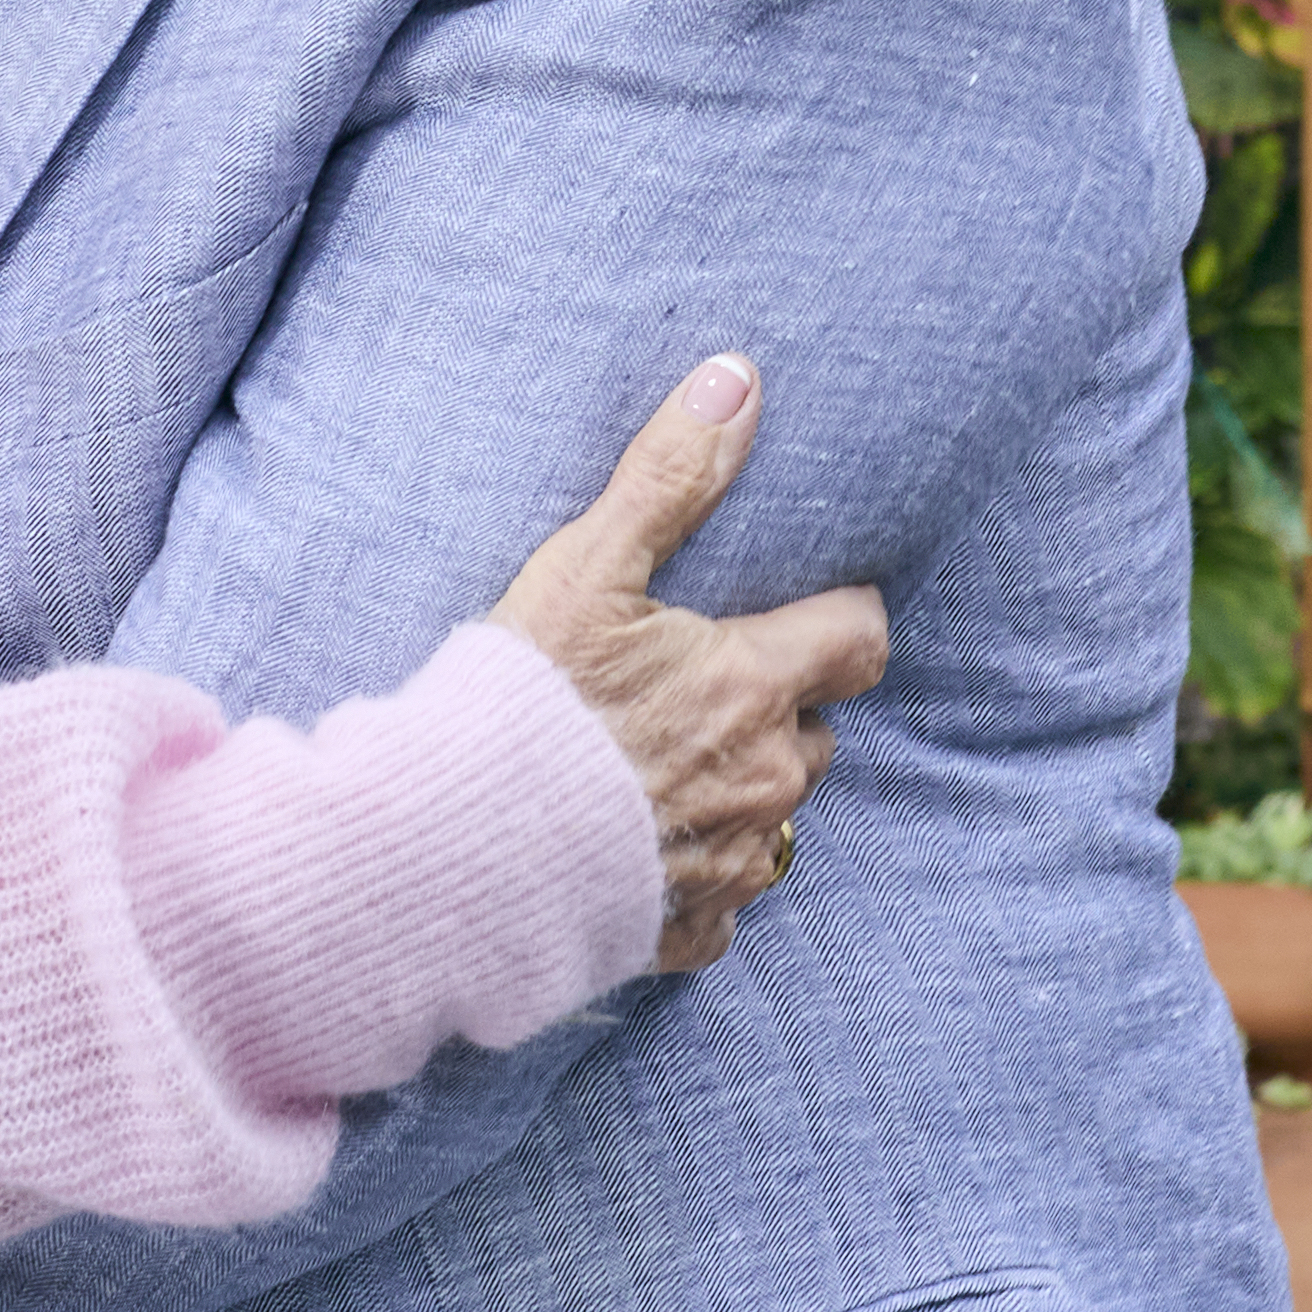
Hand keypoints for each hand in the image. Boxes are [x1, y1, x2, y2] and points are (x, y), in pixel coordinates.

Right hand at [490, 356, 890, 973]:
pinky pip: (723, 897)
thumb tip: (739, 379)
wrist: (450, 849)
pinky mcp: (690, 931)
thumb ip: (669, 476)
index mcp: (756, 687)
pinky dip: (694, 869)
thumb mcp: (588, 568)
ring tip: (659, 762)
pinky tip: (635, 843)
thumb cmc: (520, 702)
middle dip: (776, 707)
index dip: (837, 620)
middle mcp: (766, 781)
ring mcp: (733, 863)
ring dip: (739, 786)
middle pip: (815, 732)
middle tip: (697, 685)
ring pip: (774, 814)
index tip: (794, 609)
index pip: (860, 640)